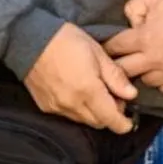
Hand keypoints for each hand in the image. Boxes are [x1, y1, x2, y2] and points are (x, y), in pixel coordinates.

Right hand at [24, 22, 138, 132]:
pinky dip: (79, 110)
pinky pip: (68, 115)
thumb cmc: (67, 41)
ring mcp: (57, 107)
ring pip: (83, 120)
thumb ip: (115, 77)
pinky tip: (80, 93)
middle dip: (110, 115)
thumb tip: (131, 95)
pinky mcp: (46, 107)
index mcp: (88, 91)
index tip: (129, 122)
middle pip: (98, 122)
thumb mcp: (98, 53)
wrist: (31, 39)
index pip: (110, 119)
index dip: (123, 124)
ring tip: (97, 93)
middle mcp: (72, 104)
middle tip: (115, 97)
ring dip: (94, 113)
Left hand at [104, 0, 162, 94]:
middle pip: (123, 71)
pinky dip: (160, 80)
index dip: (109, 46)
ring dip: (142, 72)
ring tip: (144, 62)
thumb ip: (133, 7)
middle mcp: (156, 59)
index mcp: (145, 37)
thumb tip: (127, 25)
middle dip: (119, 63)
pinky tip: (162, 69)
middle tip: (121, 58)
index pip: (114, 49)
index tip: (109, 47)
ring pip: (143, 82)